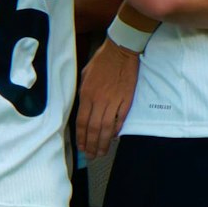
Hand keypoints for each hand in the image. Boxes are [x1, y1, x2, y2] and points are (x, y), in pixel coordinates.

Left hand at [76, 36, 140, 157]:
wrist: (121, 50)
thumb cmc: (102, 61)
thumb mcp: (85, 75)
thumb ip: (84, 93)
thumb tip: (84, 109)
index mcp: (86, 94)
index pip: (81, 122)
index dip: (81, 137)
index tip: (81, 147)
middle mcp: (98, 100)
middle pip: (93, 129)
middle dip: (91, 145)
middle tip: (91, 156)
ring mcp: (113, 101)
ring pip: (106, 128)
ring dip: (103, 143)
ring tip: (102, 153)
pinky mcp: (126, 100)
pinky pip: (121, 119)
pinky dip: (117, 130)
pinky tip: (115, 138)